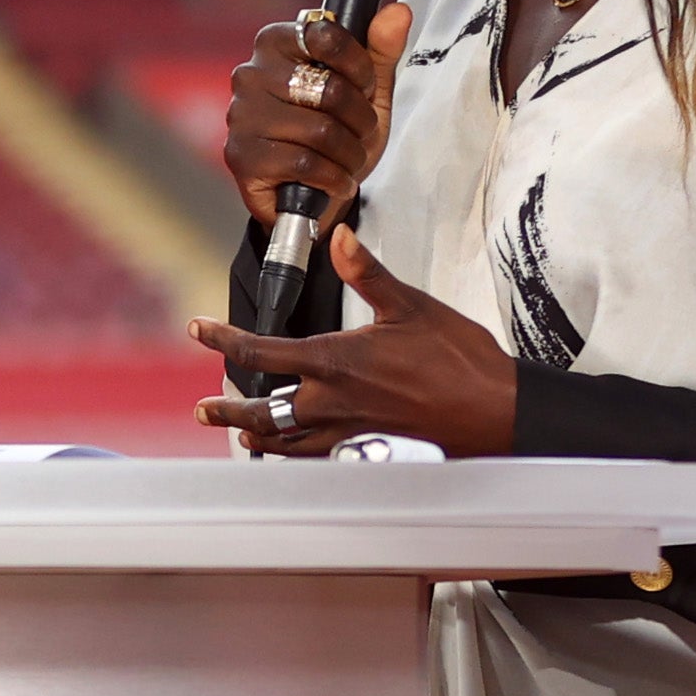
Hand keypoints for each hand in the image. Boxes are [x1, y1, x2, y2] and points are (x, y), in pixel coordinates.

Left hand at [187, 226, 519, 457]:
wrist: (496, 413)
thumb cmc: (460, 361)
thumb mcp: (411, 306)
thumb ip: (367, 273)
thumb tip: (339, 236)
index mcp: (335, 361)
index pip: (261, 350)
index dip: (223, 338)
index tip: (199, 329)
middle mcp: (331, 403)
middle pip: (261, 411)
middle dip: (228, 410)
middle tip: (205, 409)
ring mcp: (346, 433)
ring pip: (284, 442)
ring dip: (257, 436)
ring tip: (241, 434)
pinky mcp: (366, 454)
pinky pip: (315, 459)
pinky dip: (294, 455)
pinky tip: (294, 452)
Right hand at [224, 1, 410, 230]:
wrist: (314, 193)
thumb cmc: (338, 133)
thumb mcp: (367, 91)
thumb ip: (381, 50)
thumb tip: (398, 12)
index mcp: (276, 43)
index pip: (325, 36)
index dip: (359, 67)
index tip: (364, 87)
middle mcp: (250, 73)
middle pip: (329, 88)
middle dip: (360, 118)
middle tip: (360, 132)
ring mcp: (241, 115)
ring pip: (320, 130)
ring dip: (349, 153)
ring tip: (348, 160)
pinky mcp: (241, 156)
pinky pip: (304, 163)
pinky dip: (332, 178)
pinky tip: (334, 181)